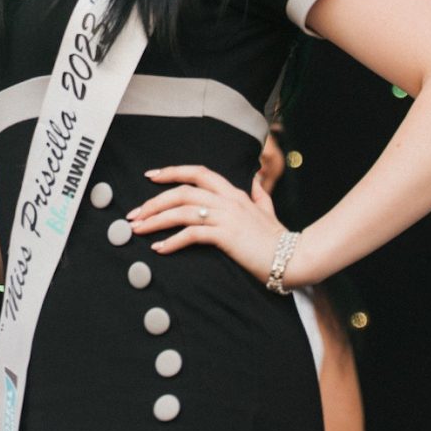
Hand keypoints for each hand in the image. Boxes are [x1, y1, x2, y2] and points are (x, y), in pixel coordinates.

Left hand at [127, 165, 286, 284]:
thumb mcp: (268, 211)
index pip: (198, 172)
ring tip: (138, 230)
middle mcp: (228, 200)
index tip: (150, 176)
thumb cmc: (279, 238)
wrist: (296, 258)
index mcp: (234, 193)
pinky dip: (172, 241)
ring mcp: (227, 217)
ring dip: (155, 220)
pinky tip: (159, 248)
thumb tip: (257, 179)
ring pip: (182, 211)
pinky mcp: (227, 237)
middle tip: (134, 214)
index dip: (172, 172)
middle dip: (154, 201)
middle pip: (182, 192)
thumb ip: (259, 195)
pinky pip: (192, 234)